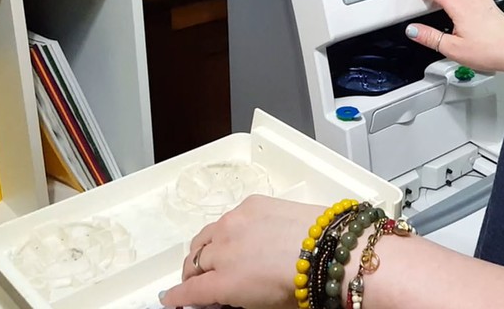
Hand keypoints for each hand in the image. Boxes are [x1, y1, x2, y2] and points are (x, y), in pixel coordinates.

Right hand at [159, 195, 321, 308]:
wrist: (329, 250)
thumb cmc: (304, 282)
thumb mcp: (263, 306)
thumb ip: (234, 299)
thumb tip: (224, 298)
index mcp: (224, 281)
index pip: (188, 291)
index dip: (178, 298)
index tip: (173, 299)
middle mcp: (223, 249)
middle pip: (193, 263)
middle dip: (193, 275)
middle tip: (200, 281)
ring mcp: (235, 222)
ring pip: (205, 236)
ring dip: (206, 249)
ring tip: (217, 256)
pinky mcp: (251, 204)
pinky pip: (229, 217)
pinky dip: (230, 228)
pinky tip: (244, 234)